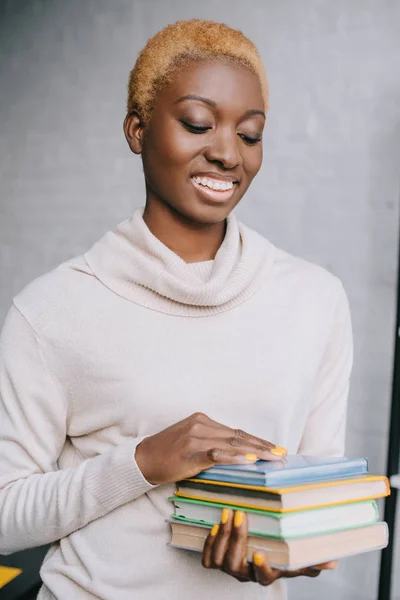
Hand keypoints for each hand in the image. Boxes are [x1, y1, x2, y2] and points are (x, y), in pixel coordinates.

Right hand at [135, 412, 285, 484]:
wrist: (142, 460)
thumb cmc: (167, 454)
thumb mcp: (191, 442)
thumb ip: (212, 444)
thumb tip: (237, 455)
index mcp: (203, 420)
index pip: (236, 432)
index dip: (258, 441)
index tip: (276, 449)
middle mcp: (202, 424)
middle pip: (238, 436)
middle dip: (263, 446)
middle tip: (282, 454)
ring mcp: (196, 437)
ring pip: (232, 444)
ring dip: (256, 452)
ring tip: (273, 458)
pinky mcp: (191, 451)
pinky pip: (217, 454)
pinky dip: (235, 457)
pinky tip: (250, 461)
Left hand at [202, 508, 337, 584]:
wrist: (254, 547)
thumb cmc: (278, 552)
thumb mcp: (295, 556)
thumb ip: (312, 559)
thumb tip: (333, 562)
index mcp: (266, 574)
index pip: (263, 578)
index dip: (261, 568)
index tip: (260, 554)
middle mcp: (245, 574)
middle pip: (235, 564)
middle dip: (237, 539)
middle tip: (241, 515)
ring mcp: (229, 568)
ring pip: (219, 560)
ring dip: (222, 536)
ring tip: (228, 513)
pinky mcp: (215, 561)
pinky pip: (208, 558)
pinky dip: (210, 541)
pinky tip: (217, 524)